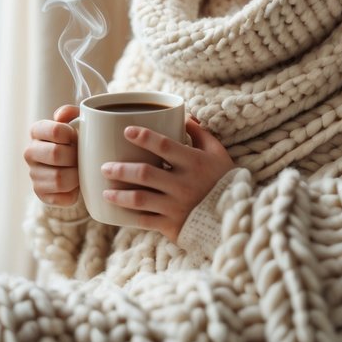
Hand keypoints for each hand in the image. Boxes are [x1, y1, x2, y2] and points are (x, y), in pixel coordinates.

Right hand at [23, 105, 79, 206]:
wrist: (72, 165)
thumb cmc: (75, 140)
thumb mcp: (76, 121)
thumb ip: (71, 112)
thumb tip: (61, 116)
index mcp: (36, 131)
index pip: (55, 131)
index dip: (72, 135)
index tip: (76, 137)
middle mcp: (30, 152)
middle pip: (56, 155)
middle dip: (74, 156)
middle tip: (81, 156)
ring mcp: (33, 174)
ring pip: (60, 178)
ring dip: (76, 175)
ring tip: (80, 170)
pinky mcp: (41, 194)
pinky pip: (62, 197)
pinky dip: (74, 192)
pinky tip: (75, 185)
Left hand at [100, 116, 233, 242]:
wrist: (236, 217)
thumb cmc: (224, 180)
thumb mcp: (217, 153)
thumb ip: (199, 134)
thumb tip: (183, 115)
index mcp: (194, 162)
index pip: (163, 145)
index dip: (143, 136)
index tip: (126, 131)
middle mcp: (183, 184)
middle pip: (144, 173)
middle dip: (120, 169)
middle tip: (105, 167)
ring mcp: (176, 206)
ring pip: (140, 199)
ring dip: (119, 195)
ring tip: (105, 192)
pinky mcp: (172, 225)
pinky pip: (145, 221)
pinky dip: (129, 217)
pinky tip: (118, 213)